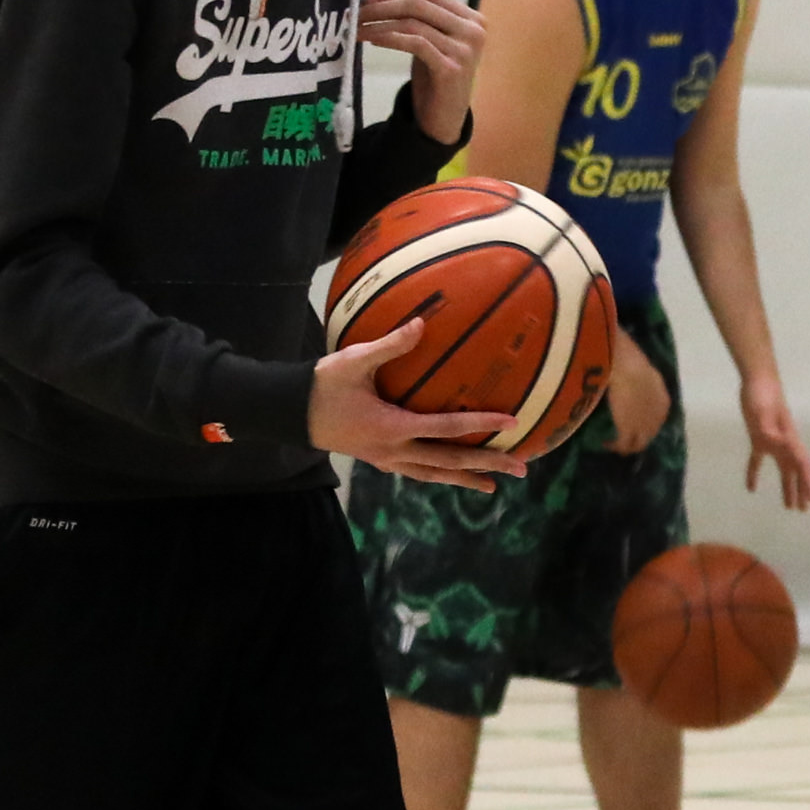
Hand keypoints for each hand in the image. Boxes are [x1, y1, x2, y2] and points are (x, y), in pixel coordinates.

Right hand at [308, 320, 523, 489]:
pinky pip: (417, 472)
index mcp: (393, 427)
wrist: (287, 412)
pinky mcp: (379, 460)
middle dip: (487, 465)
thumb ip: (389, 345)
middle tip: (522, 468)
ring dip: (465, 479)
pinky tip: (452, 475)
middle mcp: (394, 450)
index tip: (513, 422)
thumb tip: (422, 323)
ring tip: (493, 486)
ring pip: (433, 474)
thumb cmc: (321, 385)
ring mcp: (386, 460)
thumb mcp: (353, 361)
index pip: (446, 427)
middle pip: (449, 462)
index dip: (481, 424)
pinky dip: (439, 475)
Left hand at [358, 0, 484, 141]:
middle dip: (383, 6)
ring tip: (357, 28)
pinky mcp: (452, 68)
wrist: (444, 116)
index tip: (366, 1)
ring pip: (414, 24)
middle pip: (421, 5)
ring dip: (379, 24)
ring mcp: (466, 50)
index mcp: (473, 18)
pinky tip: (373, 41)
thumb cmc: (438, 73)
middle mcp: (475, 31)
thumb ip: (430, 2)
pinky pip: (415, 44)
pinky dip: (389, 39)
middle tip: (355, 12)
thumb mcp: (432, 33)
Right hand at [605, 326, 671, 454]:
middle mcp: (658, 416)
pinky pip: (623, 446)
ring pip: (638, 443)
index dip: (644, 419)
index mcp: (662, 399)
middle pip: (649, 432)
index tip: (630, 418)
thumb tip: (622, 368)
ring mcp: (645, 426)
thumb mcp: (638, 367)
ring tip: (611, 442)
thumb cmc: (630, 359)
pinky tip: (604, 443)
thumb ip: (634, 373)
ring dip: (625, 444)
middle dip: (637, 435)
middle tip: (621, 435)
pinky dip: (613, 446)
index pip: (655, 416)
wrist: (627, 367)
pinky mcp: (629, 433)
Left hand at [737, 368, 809, 509]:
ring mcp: (773, 441)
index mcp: (789, 439)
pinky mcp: (759, 438)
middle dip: (801, 490)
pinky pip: (759, 460)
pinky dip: (755, 474)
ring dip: (787, 487)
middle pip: (796, 471)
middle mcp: (785, 443)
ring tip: (789, 506)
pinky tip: (751, 488)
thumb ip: (771, 431)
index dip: (808, 483)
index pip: (802, 465)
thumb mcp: (764, 413)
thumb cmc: (762, 396)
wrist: (758, 381)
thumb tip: (782, 446)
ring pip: (783, 469)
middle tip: (804, 510)